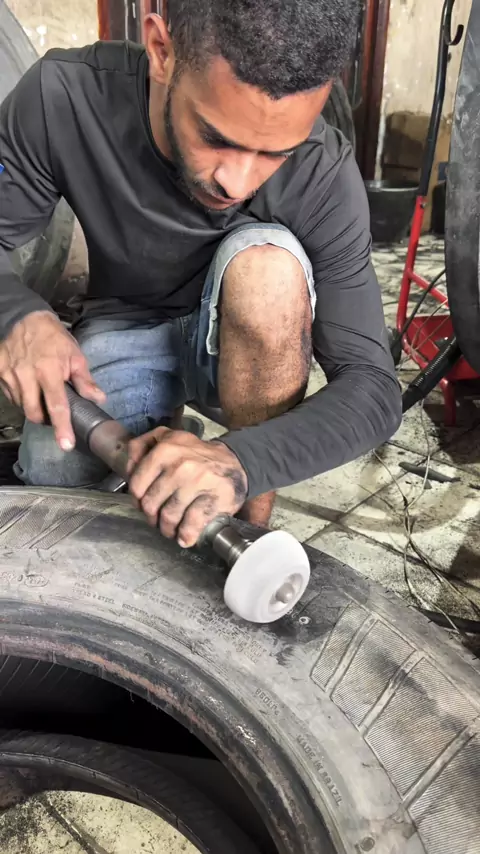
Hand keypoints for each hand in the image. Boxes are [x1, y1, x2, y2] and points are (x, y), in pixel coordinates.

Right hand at [0, 311, 104, 449]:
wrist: (25, 317)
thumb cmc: (53, 337)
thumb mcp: (75, 355)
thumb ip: (85, 380)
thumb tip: (98, 399)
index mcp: (49, 371)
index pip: (57, 406)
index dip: (62, 427)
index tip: (66, 444)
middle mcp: (27, 375)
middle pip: (34, 413)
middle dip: (44, 420)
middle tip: (53, 414)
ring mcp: (10, 374)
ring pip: (21, 406)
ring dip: (33, 407)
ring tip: (41, 395)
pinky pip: (10, 396)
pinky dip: (21, 398)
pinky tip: (29, 388)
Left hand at [127, 427, 247, 546]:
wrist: (235, 463)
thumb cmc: (196, 456)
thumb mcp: (168, 438)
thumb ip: (142, 447)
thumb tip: (127, 468)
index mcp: (166, 448)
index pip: (137, 485)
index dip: (137, 500)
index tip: (143, 504)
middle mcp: (181, 464)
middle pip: (151, 504)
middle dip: (152, 517)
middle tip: (157, 519)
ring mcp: (199, 481)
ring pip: (169, 516)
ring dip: (167, 529)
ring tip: (170, 529)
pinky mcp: (214, 497)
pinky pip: (191, 523)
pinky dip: (186, 535)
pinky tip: (185, 538)